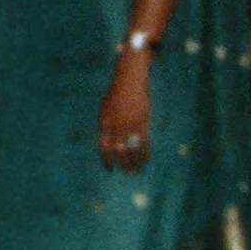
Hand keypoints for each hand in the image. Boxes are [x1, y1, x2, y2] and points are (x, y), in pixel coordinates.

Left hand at [99, 51, 151, 170]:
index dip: (106, 159)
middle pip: (118, 150)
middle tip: (127, 172)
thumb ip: (107, 123)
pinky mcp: (141, 121)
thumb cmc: (118, 91)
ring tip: (137, 170)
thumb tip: (109, 139)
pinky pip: (143, 142)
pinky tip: (147, 159)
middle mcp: (115, 125)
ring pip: (131, 148)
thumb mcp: (107, 107)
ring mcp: (128, 123)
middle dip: (122, 163)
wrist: (129, 77)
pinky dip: (145, 152)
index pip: (104, 146)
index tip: (110, 168)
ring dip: (134, 161)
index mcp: (104, 121)